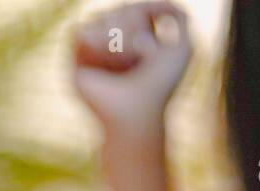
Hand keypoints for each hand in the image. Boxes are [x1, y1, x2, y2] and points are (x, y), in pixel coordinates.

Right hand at [73, 1, 192, 136]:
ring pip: (101, 17)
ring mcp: (93, 50)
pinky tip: (107, 63)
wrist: (137, 111)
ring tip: (123, 64)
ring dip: (117, 38)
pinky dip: (98, 45)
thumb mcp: (183, 48)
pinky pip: (81, 31)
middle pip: (120, 9)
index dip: (145, 14)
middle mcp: (113, 43)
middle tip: (137, 59)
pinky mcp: (76, 59)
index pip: (136, 7)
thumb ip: (180, 18)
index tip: (151, 44)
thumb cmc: (160, 85)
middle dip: (132, 28)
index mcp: (136, 39)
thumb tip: (164, 0)